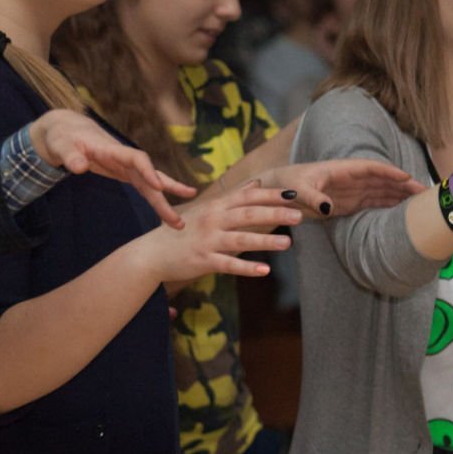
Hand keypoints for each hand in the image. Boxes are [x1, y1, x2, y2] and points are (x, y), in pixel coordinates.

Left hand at [30, 109, 196, 227]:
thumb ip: (70, 155)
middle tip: (178, 218)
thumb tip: (79, 168)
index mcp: (112, 149)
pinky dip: (155, 198)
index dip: (147, 171)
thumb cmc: (63, 136)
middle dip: (166, 194)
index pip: (136, 158)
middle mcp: (124, 158)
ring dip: (164, 202)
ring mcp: (125, 166)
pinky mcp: (123, 173)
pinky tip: (165, 212)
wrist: (69, 130)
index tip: (158, 186)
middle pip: (150, 175)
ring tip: (179, 224)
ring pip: (151, 184)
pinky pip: (143, 187)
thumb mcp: (61, 144)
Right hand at [134, 182, 300, 281]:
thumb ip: (234, 197)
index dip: (271, 195)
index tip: (293, 194)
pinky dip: (247, 267)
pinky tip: (265, 270)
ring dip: (266, 241)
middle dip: (275, 214)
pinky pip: (228, 264)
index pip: (248, 196)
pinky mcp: (203, 261)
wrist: (153, 252)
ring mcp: (208, 241)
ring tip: (288, 243)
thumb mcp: (207, 209)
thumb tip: (257, 183)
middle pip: (248, 214)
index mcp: (216, 206)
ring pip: (241, 239)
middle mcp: (213, 220)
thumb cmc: (183, 230)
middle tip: (300, 216)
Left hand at [255, 159, 424, 217]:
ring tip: (420, 204)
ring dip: (400, 196)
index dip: (389, 171)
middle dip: (403, 185)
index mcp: (341, 169)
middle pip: (382, 180)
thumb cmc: (286, 185)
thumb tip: (327, 208)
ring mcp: (352, 191)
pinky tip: (402, 212)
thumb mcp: (296, 190)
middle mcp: (350, 178)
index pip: (371, 168)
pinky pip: (374, 203)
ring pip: (382, 191)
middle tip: (424, 193)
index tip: (407, 177)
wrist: (277, 192)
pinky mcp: (349, 203)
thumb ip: (311, 197)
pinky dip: (389, 205)